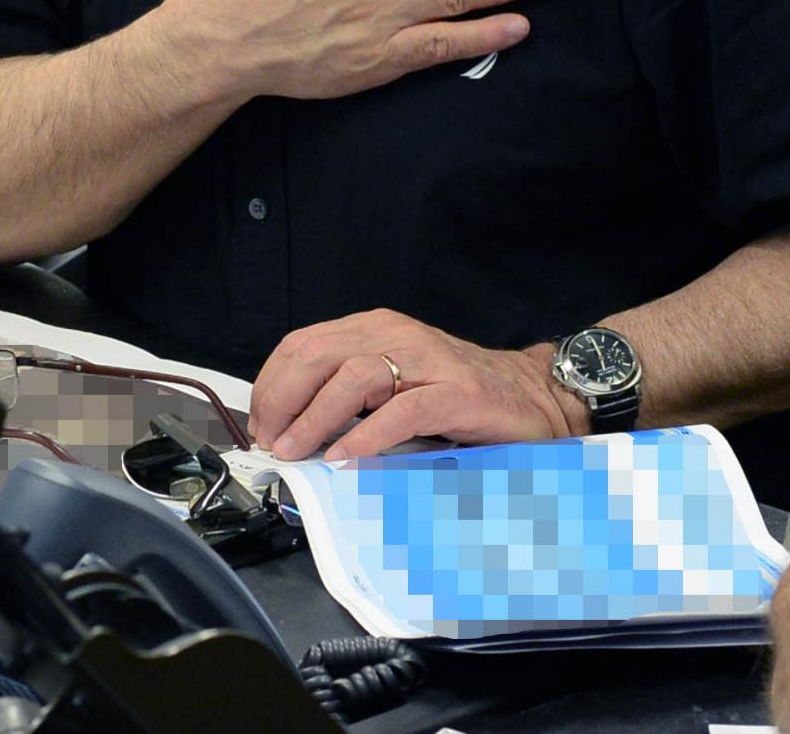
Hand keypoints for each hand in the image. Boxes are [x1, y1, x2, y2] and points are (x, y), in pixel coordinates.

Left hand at [249, 309, 577, 460]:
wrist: (530, 397)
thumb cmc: (457, 397)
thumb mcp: (392, 387)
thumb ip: (348, 398)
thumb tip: (289, 431)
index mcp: (375, 330)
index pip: (301, 345)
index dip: (271, 386)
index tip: (260, 426)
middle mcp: (397, 336)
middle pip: (317, 356)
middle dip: (283, 402)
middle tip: (273, 443)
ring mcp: (428, 361)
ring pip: (353, 376)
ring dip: (316, 419)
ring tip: (299, 452)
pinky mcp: (457, 393)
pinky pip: (402, 410)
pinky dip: (368, 436)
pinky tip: (348, 459)